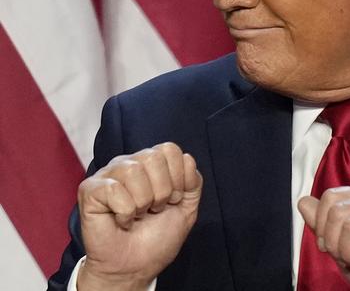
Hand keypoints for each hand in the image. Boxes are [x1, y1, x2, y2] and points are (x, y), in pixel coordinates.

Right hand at [76, 142, 202, 290]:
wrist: (135, 267)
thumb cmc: (157, 237)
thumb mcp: (187, 207)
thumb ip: (193, 181)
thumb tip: (187, 158)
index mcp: (152, 163)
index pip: (170, 150)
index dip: (178, 178)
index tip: (173, 200)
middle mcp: (129, 163)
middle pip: (154, 157)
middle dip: (162, 191)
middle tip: (154, 209)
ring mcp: (108, 174)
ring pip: (133, 171)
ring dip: (143, 202)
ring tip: (138, 215)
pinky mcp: (90, 189)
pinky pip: (114, 190)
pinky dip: (124, 212)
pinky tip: (121, 220)